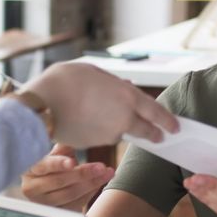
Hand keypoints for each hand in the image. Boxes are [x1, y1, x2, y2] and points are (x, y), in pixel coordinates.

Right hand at [21, 144, 113, 211]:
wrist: (49, 185)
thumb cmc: (52, 165)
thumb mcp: (55, 153)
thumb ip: (62, 148)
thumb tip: (72, 138)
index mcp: (29, 169)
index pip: (44, 166)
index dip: (58, 164)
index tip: (73, 162)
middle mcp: (32, 188)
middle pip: (59, 181)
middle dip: (83, 173)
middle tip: (101, 167)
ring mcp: (43, 203)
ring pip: (70, 194)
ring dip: (92, 184)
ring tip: (107, 173)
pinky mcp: (56, 212)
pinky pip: (76, 204)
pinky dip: (90, 192)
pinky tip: (99, 182)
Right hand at [25, 62, 179, 147]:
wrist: (41, 107)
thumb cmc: (64, 82)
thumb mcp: (93, 72)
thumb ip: (114, 82)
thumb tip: (125, 87)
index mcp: (127, 97)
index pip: (156, 112)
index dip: (167, 120)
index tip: (174, 126)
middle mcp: (123, 118)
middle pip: (146, 131)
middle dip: (154, 133)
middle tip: (159, 135)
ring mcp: (109, 134)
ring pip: (122, 132)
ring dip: (121, 128)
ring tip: (107, 116)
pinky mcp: (94, 144)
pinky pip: (103, 137)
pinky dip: (103, 131)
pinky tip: (90, 120)